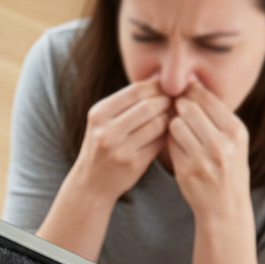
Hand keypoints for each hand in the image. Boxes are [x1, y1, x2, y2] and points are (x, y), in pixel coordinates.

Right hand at [74, 78, 170, 205]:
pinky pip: (160, 142)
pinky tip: (168, 132)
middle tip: (174, 102)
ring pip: (157, 124)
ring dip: (169, 118)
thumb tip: (161, 80)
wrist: (90, 183)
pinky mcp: (134, 163)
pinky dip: (167, 134)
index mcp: (99, 114)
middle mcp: (107, 131)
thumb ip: (127, 103)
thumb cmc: (102, 146)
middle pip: (149, 106)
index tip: (166, 88)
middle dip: (166, 101)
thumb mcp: (103, 121)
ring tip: (171, 116)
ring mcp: (120, 149)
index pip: (136, 91)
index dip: (156, 86)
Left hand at [167, 79, 251, 221]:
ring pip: (175, 124)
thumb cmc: (227, 167)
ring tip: (176, 129)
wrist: (225, 207)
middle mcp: (222, 143)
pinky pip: (169, 144)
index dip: (190, 92)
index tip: (182, 92)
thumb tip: (190, 82)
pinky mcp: (186, 170)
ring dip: (172, 124)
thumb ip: (215, 114)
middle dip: (178, 106)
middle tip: (174, 109)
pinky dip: (168, 141)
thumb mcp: (232, 140)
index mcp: (236, 130)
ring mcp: (203, 158)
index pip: (206, 98)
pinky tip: (174, 145)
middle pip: (188, 108)